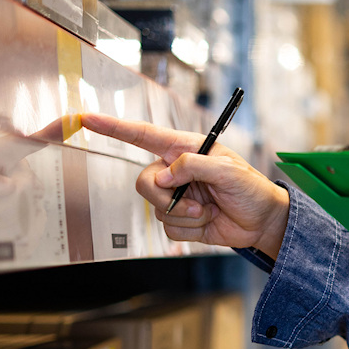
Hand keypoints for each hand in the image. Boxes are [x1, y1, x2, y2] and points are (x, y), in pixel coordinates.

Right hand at [80, 113, 289, 259]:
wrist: (261, 221)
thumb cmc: (250, 188)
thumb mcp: (228, 170)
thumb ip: (193, 165)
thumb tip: (163, 177)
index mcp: (183, 149)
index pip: (142, 136)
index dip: (114, 128)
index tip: (87, 118)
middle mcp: (175, 171)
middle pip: (144, 183)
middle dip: (167, 199)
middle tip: (196, 204)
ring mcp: (176, 197)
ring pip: (156, 210)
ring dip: (186, 216)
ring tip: (209, 211)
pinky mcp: (180, 221)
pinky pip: (168, 229)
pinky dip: (189, 230)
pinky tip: (208, 222)